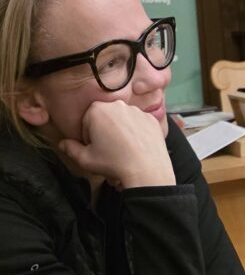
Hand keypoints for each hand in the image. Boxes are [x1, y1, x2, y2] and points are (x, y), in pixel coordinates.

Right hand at [58, 101, 173, 189]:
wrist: (146, 169)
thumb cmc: (112, 162)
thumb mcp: (84, 159)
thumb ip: (70, 148)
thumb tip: (62, 144)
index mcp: (97, 110)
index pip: (86, 121)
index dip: (88, 137)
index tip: (94, 148)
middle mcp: (118, 105)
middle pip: (105, 118)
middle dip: (104, 132)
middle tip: (108, 149)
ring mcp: (137, 110)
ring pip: (122, 120)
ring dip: (120, 131)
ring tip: (123, 150)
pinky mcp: (152, 118)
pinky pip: (139, 124)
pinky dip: (136, 133)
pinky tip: (136, 147)